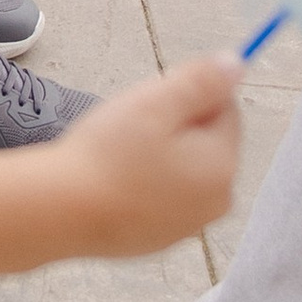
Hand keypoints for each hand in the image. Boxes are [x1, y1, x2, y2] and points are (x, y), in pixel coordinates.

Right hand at [52, 56, 241, 255]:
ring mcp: (192, 223)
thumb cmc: (109, 154)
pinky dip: (150, 182)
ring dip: (163, 153)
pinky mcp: (166, 237)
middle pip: (208, 141)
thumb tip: (236, 64)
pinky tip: (118, 179)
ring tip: (121, 152)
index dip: (189, 94)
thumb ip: (200, 82)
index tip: (150, 101)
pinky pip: (168, 195)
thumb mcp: (154, 104)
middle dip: (176, 125)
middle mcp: (218, 200)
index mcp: (222, 164)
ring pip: (187, 168)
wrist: (65, 212)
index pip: (226, 109)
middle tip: (132, 125)